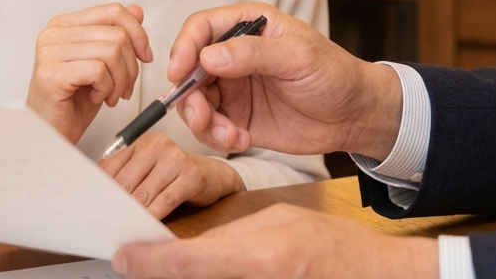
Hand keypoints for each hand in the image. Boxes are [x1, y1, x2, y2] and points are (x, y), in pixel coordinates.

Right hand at [26, 3, 151, 143]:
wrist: (52, 132)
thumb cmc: (74, 100)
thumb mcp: (103, 63)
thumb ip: (117, 34)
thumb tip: (137, 11)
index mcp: (65, 24)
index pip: (113, 11)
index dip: (137, 33)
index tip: (145, 56)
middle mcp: (54, 34)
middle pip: (117, 34)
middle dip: (131, 66)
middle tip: (124, 88)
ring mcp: (49, 52)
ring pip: (111, 52)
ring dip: (120, 80)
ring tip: (110, 95)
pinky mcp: (50, 74)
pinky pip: (98, 71)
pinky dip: (106, 88)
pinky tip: (96, 97)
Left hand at [100, 132, 242, 218]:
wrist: (212, 174)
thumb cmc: (175, 173)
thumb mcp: (148, 167)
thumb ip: (125, 174)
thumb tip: (98, 195)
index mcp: (142, 142)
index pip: (110, 167)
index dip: (100, 190)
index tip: (93, 206)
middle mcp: (158, 146)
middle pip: (125, 182)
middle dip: (115, 205)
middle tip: (106, 221)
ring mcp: (176, 159)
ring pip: (143, 194)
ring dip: (132, 214)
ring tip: (123, 225)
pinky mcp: (191, 176)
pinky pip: (165, 201)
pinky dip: (153, 216)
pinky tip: (146, 224)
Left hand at [113, 204, 438, 278]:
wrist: (372, 277)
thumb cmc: (334, 247)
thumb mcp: (280, 221)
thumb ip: (233, 234)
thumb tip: (195, 246)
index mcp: (260, 258)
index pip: (187, 263)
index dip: (148, 261)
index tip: (123, 255)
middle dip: (160, 273)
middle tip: (135, 261)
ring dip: (182, 276)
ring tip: (163, 264)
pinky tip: (200, 271)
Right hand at [167, 2, 402, 160]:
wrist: (354, 115)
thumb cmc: (334, 74)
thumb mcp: (297, 57)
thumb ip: (253, 54)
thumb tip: (208, 56)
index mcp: (249, 25)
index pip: (202, 27)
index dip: (184, 47)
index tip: (179, 73)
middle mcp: (235, 54)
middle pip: (190, 67)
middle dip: (188, 94)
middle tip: (201, 116)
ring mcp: (234, 86)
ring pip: (195, 100)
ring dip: (202, 121)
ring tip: (228, 134)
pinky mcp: (237, 117)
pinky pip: (210, 127)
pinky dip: (217, 137)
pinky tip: (240, 140)